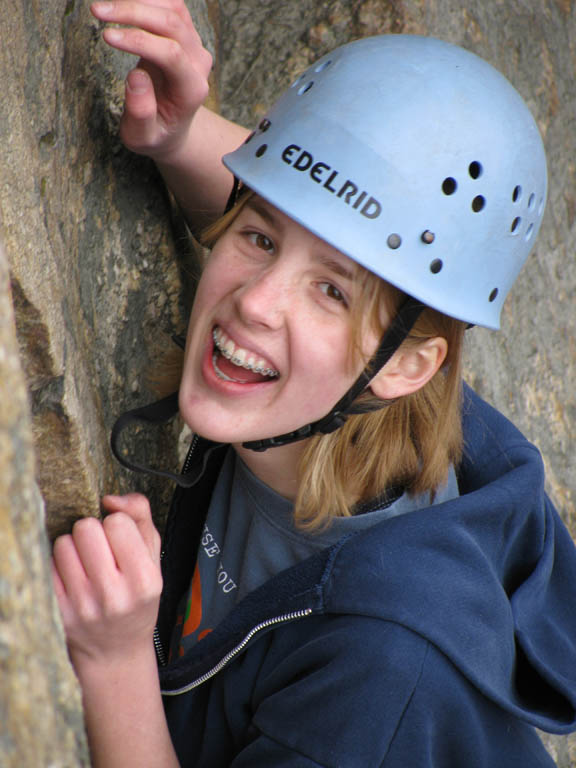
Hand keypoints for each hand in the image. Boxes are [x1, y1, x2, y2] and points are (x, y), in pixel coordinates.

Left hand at [52, 494, 161, 666]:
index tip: (121, 541)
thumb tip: (111, 499)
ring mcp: (82, 605)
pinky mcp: (58, 612)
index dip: (118, 525)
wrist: (116, 650)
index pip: (118, 523)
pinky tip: (73, 577)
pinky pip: (48, 565)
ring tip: (87, 564)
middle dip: (93, 532)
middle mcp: (114, 595)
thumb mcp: (153, 557)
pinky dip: (59, 565)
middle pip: (86, 528)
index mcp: (145, 580)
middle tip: (101, 550)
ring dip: (73, 547)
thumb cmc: (137, 598)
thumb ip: (141, 516)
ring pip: (63, 544)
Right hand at [90, 0, 212, 162]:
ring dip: (137, 1)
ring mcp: (195, 46)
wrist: (171, 127)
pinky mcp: (185, 33)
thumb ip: (141, 113)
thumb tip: (137, 77)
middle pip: (172, 23)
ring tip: (102, 7)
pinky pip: (170, 4)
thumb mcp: (143, 138)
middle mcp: (198, 64)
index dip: (139, 40)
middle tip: (96, 10)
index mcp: (191, 91)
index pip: (171, 54)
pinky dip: (145, 0)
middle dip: (133, 12)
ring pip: (172, 7)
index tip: (106, 36)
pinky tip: (121, 4)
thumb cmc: (155, 133)